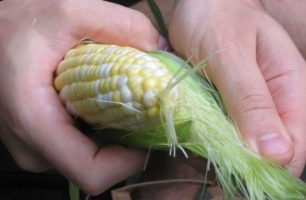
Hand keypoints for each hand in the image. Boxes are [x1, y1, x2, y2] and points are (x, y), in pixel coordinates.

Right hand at [0, 0, 162, 193]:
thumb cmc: (11, 27)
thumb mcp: (68, 12)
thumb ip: (120, 25)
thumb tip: (160, 49)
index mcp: (36, 124)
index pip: (92, 173)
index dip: (129, 161)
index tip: (148, 130)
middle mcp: (36, 149)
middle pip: (99, 165)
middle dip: (128, 140)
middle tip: (144, 106)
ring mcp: (39, 150)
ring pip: (92, 156)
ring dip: (116, 133)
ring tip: (124, 100)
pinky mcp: (43, 143)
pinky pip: (82, 146)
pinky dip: (101, 128)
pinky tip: (104, 101)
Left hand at [169, 0, 305, 175]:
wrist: (199, 6)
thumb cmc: (216, 20)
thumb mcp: (231, 56)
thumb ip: (251, 101)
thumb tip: (277, 153)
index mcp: (292, 87)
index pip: (298, 144)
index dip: (274, 165)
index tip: (241, 167)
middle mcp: (277, 102)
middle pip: (275, 152)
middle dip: (249, 163)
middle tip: (216, 156)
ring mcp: (252, 107)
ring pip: (249, 147)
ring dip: (228, 154)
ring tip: (203, 145)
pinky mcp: (230, 107)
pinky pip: (228, 134)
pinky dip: (213, 141)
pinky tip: (198, 136)